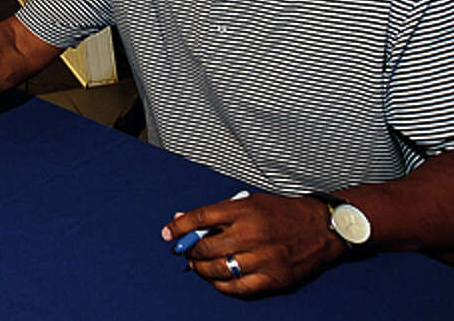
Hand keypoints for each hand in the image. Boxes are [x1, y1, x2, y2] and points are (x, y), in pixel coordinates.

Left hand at [162, 192, 345, 295]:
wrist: (322, 228)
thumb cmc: (283, 213)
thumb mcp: (250, 202)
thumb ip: (218, 212)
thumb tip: (182, 219)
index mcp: (245, 211)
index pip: (202, 217)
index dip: (180, 226)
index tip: (168, 233)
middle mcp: (252, 234)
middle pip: (207, 246)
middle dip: (189, 250)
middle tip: (183, 251)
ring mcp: (264, 258)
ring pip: (219, 269)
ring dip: (201, 268)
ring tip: (197, 265)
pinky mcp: (274, 278)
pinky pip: (239, 287)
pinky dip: (222, 285)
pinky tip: (216, 279)